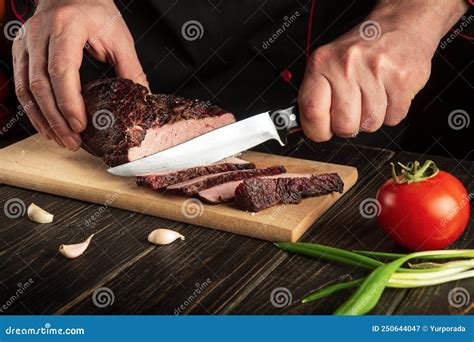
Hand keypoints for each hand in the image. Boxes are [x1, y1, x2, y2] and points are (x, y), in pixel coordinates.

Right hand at [12, 0, 146, 149]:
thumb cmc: (97, 12)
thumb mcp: (120, 38)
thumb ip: (131, 69)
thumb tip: (143, 100)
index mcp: (67, 26)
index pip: (62, 69)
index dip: (68, 101)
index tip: (80, 125)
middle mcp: (40, 33)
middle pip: (40, 83)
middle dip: (56, 118)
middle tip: (72, 141)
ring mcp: (26, 41)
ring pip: (25, 87)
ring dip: (42, 118)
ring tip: (59, 139)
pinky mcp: (20, 50)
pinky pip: (20, 84)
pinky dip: (32, 109)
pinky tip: (46, 124)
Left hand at [298, 0, 467, 141]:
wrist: (399, 25)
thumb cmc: (359, 52)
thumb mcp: (327, 64)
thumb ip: (315, 95)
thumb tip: (307, 128)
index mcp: (322, 63)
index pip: (312, 111)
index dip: (317, 131)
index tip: (322, 132)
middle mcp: (346, 66)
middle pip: (344, 126)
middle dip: (349, 126)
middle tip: (352, 109)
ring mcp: (375, 71)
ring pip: (370, 125)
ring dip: (372, 118)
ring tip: (372, 94)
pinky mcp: (401, 79)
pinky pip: (393, 118)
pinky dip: (391, 112)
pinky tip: (387, 93)